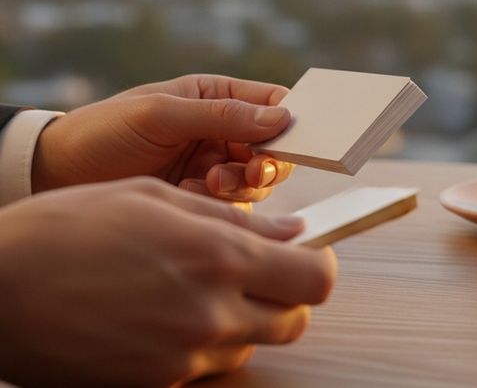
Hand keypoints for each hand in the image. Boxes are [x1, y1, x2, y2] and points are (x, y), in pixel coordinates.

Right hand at [0, 178, 335, 385]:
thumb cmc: (66, 228)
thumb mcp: (153, 198)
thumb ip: (231, 219)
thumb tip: (287, 233)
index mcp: (219, 255)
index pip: (316, 277)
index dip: (319, 265)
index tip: (308, 256)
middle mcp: (212, 311)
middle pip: (295, 320)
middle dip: (287, 296)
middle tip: (258, 275)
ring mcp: (184, 356)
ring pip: (251, 347)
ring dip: (243, 322)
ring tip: (197, 292)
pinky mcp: (156, 384)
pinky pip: (205, 369)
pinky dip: (201, 347)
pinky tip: (164, 318)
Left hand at [32, 74, 296, 201]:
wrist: (54, 176)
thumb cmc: (102, 133)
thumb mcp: (159, 114)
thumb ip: (220, 115)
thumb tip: (282, 118)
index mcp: (217, 97)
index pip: (273, 105)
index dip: (291, 122)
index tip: (289, 140)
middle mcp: (222, 131)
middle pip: (276, 149)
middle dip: (266, 163)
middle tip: (248, 172)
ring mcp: (214, 167)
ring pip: (258, 182)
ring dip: (241, 186)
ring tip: (207, 184)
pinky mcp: (201, 202)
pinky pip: (233, 209)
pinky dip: (218, 207)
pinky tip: (188, 196)